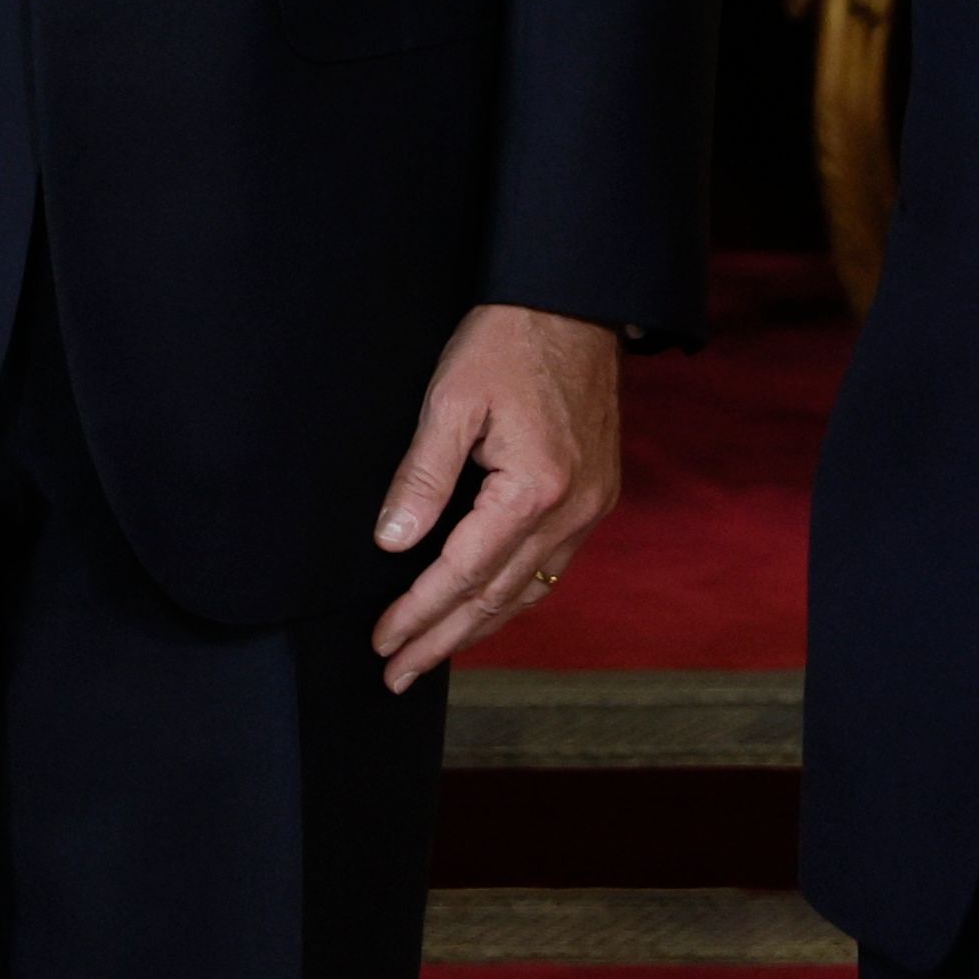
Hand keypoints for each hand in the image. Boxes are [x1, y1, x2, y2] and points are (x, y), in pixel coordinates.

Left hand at [365, 303, 623, 692]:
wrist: (576, 305)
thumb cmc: (507, 342)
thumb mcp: (451, 400)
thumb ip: (422, 476)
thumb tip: (392, 543)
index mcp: (533, 489)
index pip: (463, 572)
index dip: (419, 611)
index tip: (383, 641)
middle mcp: (571, 510)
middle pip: (497, 596)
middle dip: (443, 638)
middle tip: (397, 673)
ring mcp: (591, 508)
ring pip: (529, 590)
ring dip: (478, 628)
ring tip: (432, 654)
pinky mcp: (596, 497)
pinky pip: (550, 567)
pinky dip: (512, 596)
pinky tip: (485, 609)